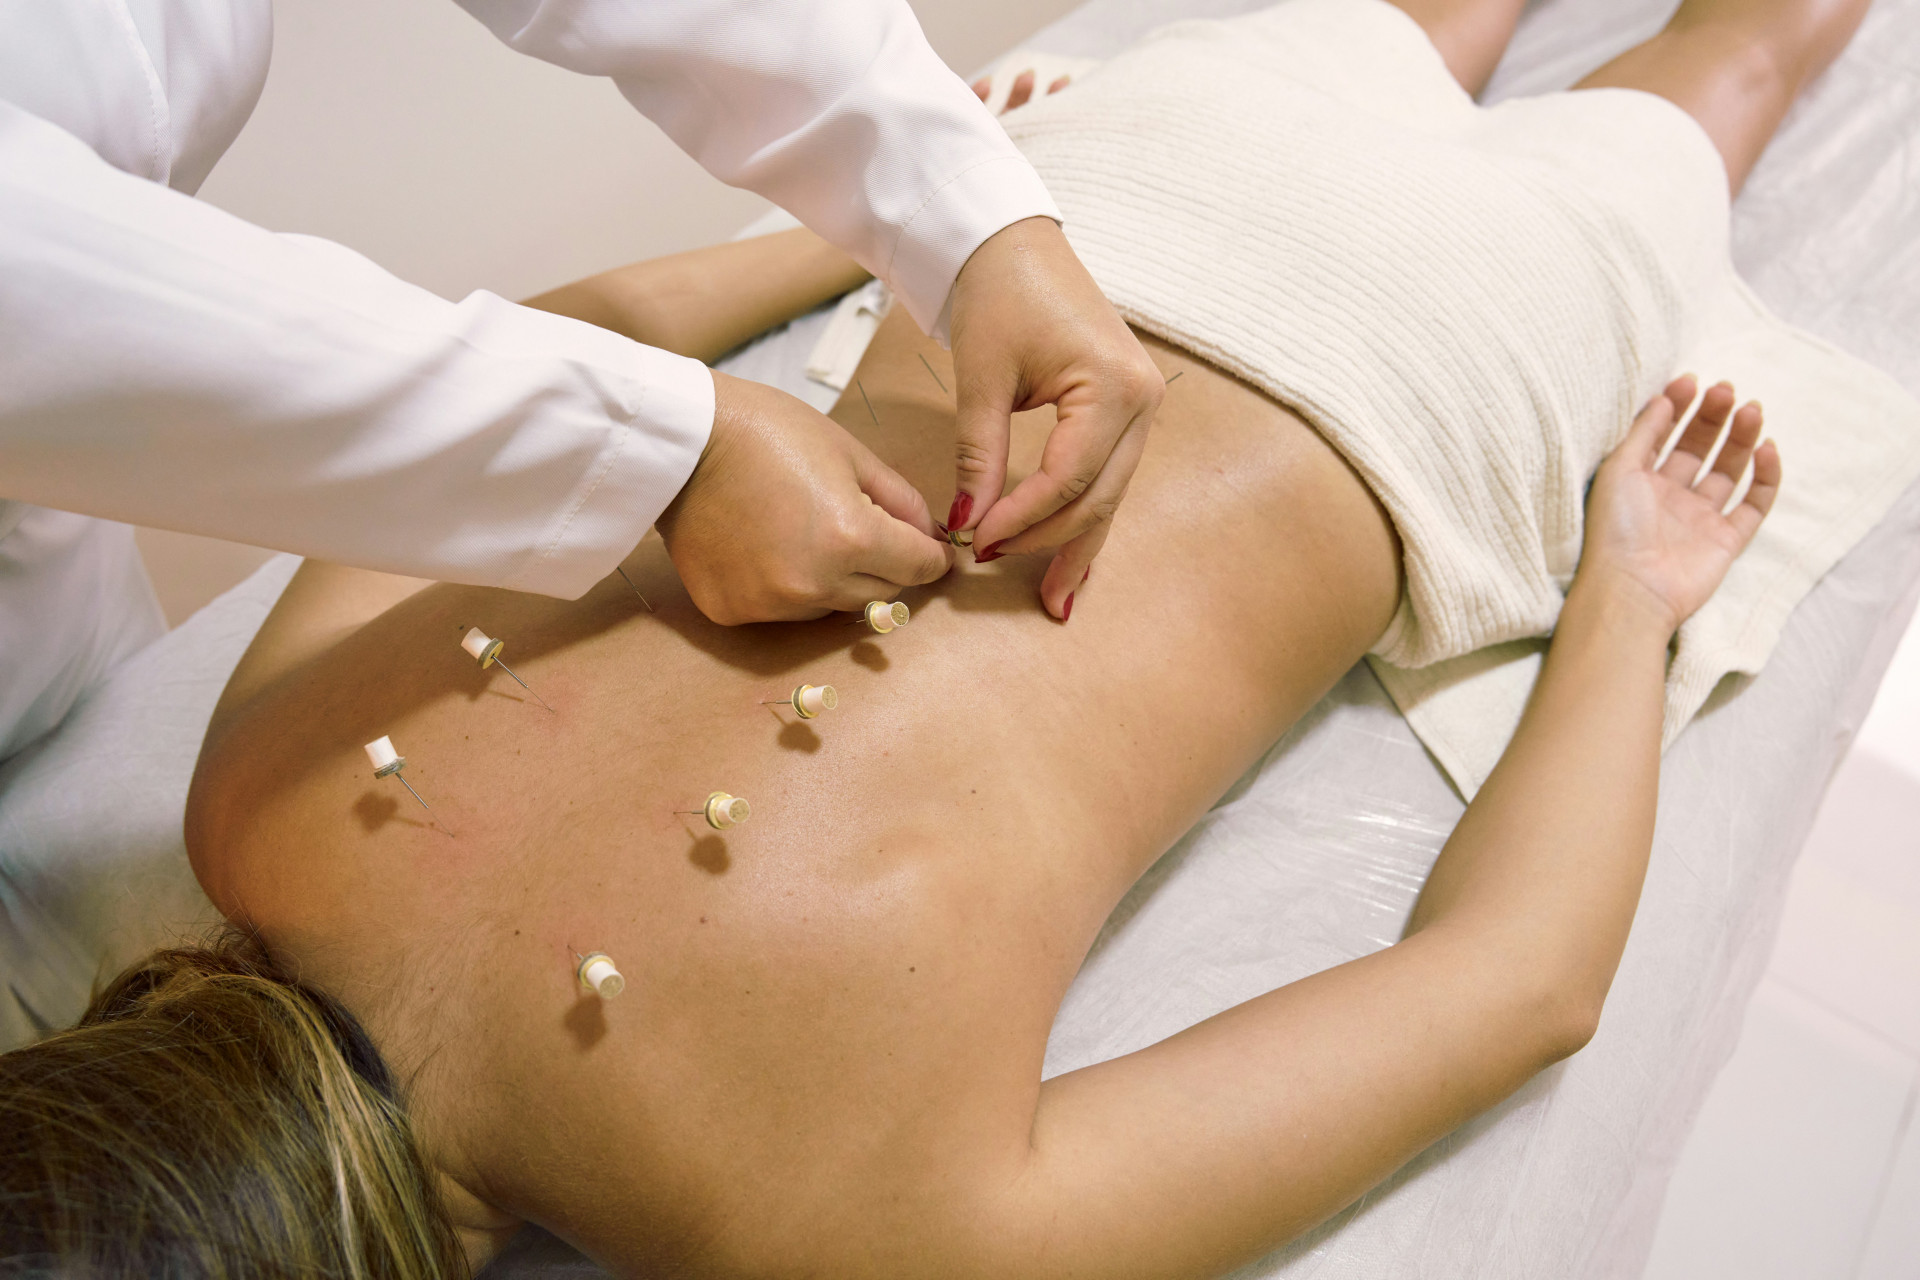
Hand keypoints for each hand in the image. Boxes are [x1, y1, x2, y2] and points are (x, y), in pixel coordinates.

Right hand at [656, 370, 953, 624]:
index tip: (932, 550)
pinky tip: (766, 548)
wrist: (680, 440)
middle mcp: (813, 584)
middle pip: (881, 594)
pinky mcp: (732, 612)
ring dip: (835, 580)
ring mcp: (769, 604)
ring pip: (831, 606)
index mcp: (851, 539)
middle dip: (885, 565)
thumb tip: (930, 538)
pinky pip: (781, 610)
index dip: (932, 556)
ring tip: (805, 533)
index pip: (918, 569)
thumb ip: (900, 501)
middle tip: (865, 531)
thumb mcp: (849, 453)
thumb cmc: (767, 431)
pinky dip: (785, 587)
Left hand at [946, 216, 1162, 618]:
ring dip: (1075, 542)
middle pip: (1099, 495)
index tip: (977, 543)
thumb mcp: (982, 379)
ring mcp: (1142, 404)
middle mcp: (1143, 399)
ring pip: (1109, 493)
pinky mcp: (1126, 407)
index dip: (1023, 518)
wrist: (1011, 241)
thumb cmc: (997, 294)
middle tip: (998, 571)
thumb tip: (967, 526)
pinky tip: (1069, 558)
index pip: (1068, 477)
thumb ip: (980, 456)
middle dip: (1051, 542)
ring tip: (1053, 598)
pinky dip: (1084, 513)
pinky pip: (1107, 474)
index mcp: (1113, 386)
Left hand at [1578, 376, 1780, 633]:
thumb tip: (1662, 396)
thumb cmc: (1615, 529)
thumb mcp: (1619, 470)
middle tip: (1726, 389)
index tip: (1691, 381)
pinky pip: (1754, 504)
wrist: (1631, 590)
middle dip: (1713, 417)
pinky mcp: (1727, 541)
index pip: (1663, 436)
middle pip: (1699, 449)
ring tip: (1751, 407)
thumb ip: (1643, 432)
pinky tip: (1767, 447)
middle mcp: (1669, 499)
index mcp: (1638, 482)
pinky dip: (1765, 477)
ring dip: (1741, 437)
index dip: (1678, 407)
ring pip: (1729, 470)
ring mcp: (1699, 520)